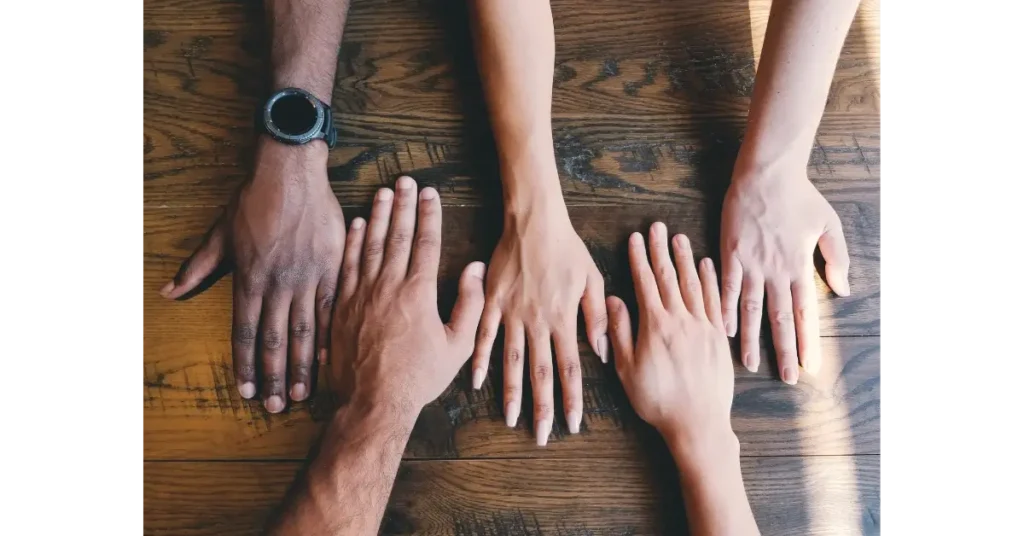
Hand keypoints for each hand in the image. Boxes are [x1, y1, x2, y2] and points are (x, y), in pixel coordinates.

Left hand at [160, 138, 344, 412]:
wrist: (291, 173)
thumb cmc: (253, 201)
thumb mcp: (220, 234)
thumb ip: (198, 267)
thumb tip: (169, 292)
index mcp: (250, 279)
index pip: (244, 333)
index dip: (244, 366)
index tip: (246, 392)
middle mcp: (278, 284)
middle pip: (275, 340)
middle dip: (274, 377)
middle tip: (277, 407)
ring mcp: (308, 278)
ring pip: (305, 331)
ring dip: (302, 365)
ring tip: (302, 393)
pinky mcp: (333, 268)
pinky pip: (333, 310)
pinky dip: (331, 336)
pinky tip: (331, 359)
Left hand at [327, 176, 485, 411]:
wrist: (372, 402)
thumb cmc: (418, 377)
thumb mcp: (457, 346)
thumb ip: (469, 304)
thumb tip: (474, 269)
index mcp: (418, 293)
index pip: (425, 243)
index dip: (429, 215)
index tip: (431, 193)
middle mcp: (388, 286)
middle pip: (396, 235)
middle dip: (403, 205)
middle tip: (406, 181)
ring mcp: (361, 294)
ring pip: (370, 244)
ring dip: (378, 215)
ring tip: (383, 192)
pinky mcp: (341, 306)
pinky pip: (347, 265)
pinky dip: (352, 242)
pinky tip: (357, 225)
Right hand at [470, 203, 606, 445]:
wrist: (534, 220)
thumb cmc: (567, 248)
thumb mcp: (592, 279)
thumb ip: (596, 317)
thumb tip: (602, 352)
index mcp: (564, 318)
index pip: (570, 368)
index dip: (572, 398)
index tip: (573, 423)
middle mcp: (538, 321)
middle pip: (541, 372)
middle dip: (542, 407)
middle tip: (542, 436)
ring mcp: (512, 313)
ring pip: (511, 361)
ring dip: (511, 392)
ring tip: (510, 418)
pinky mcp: (492, 302)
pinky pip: (484, 335)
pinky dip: (480, 359)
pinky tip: (476, 381)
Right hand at [606, 223, 734, 448]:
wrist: (698, 423)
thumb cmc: (657, 400)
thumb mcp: (626, 369)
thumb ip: (619, 332)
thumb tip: (612, 300)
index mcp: (655, 326)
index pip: (645, 283)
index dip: (639, 258)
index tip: (635, 238)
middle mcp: (681, 320)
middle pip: (669, 277)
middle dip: (661, 250)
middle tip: (658, 226)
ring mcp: (703, 327)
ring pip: (693, 284)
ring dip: (685, 259)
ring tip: (679, 238)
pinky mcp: (718, 337)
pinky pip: (715, 301)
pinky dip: (710, 280)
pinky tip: (706, 266)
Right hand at [719, 165, 849, 383]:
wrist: (766, 174)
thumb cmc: (799, 196)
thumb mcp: (829, 225)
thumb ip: (837, 258)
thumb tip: (843, 290)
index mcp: (799, 266)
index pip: (805, 312)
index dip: (807, 341)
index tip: (810, 366)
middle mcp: (775, 271)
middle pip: (780, 319)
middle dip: (784, 351)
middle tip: (787, 378)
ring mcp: (751, 264)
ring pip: (752, 310)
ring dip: (751, 340)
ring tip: (750, 365)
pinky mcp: (730, 254)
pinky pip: (727, 288)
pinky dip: (725, 310)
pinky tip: (724, 330)